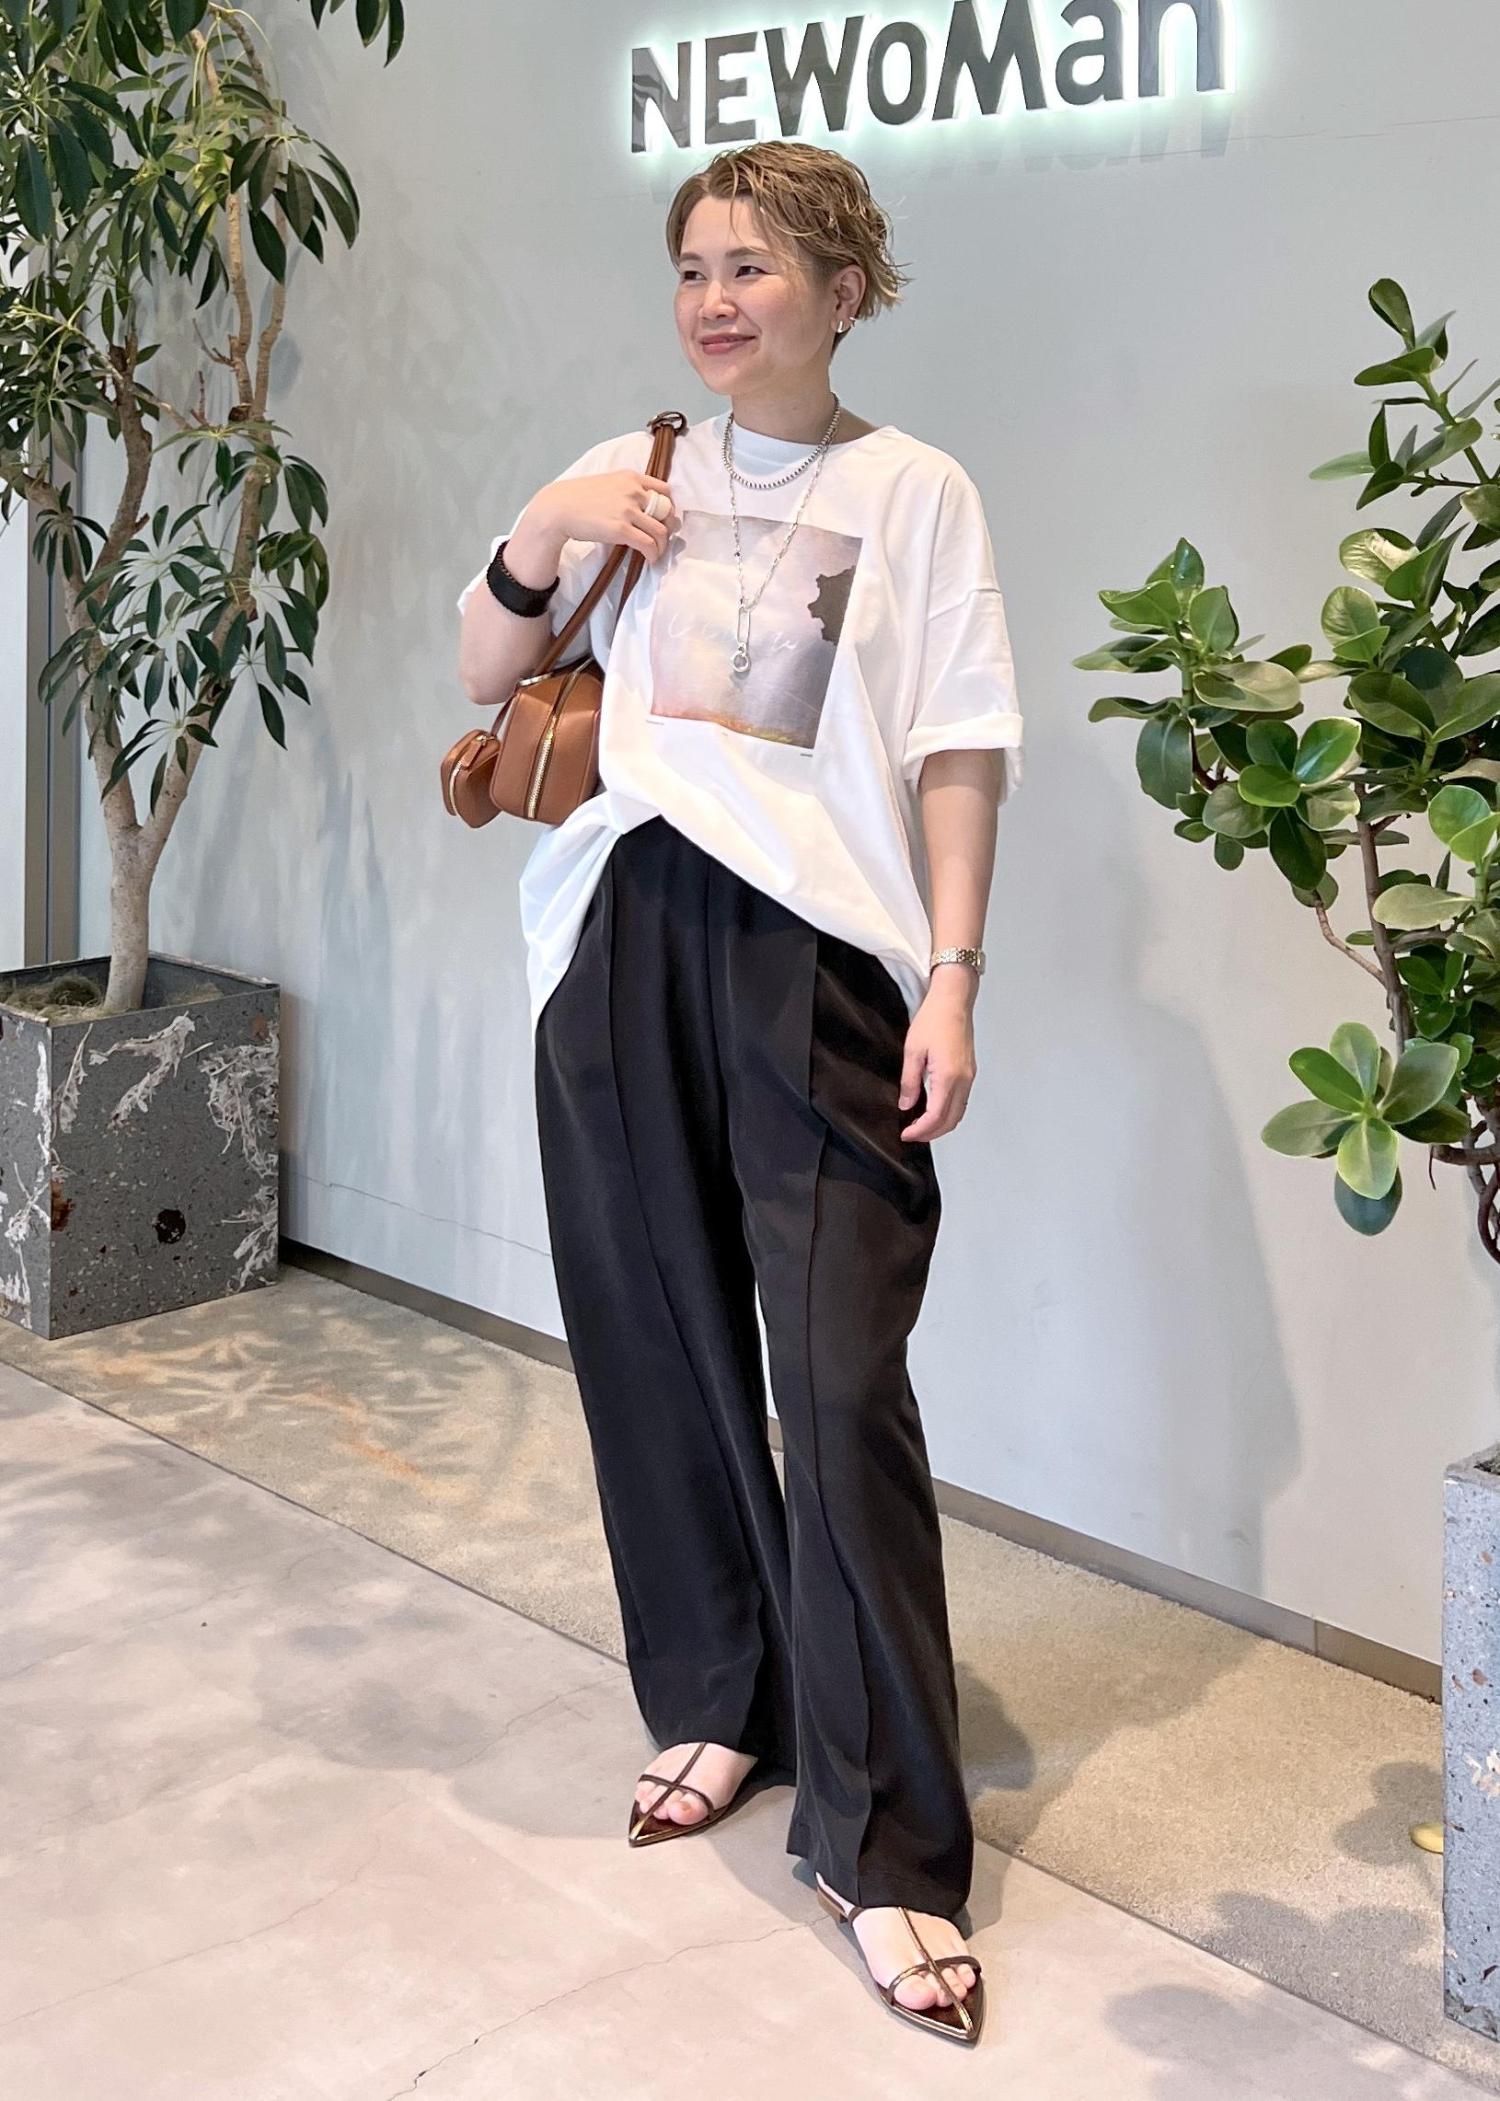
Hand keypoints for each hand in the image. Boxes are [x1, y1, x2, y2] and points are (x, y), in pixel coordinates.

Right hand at [537, 471, 679, 563]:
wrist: (558, 508)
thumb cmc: (578, 498)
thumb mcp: (607, 483)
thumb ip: (625, 490)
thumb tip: (639, 506)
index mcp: (631, 477)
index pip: (665, 491)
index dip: (668, 508)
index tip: (664, 519)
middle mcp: (633, 491)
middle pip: (667, 512)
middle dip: (669, 528)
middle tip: (663, 539)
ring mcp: (628, 510)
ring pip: (661, 531)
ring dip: (662, 545)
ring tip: (656, 553)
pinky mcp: (621, 530)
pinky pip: (648, 544)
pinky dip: (653, 554)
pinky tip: (650, 559)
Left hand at [898, 973, 977, 1140]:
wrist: (953, 999)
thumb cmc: (933, 1019)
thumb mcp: (912, 1051)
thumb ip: (909, 1082)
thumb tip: (906, 1105)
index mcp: (948, 1076)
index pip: (936, 1116)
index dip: (920, 1130)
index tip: (906, 1134)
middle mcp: (964, 1080)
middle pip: (951, 1120)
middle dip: (932, 1133)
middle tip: (912, 1134)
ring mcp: (970, 1076)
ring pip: (959, 1112)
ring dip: (942, 1124)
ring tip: (921, 1125)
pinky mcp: (970, 1071)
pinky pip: (962, 1100)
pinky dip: (949, 1112)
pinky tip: (934, 1109)